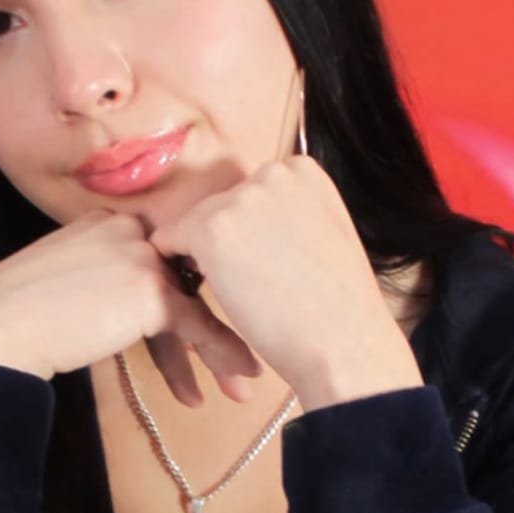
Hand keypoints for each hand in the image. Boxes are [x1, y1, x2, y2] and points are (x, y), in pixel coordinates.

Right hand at [0, 211, 262, 395]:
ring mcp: (142, 255)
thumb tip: (129, 308)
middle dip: (214, 321)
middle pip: (183, 280)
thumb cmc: (15, 315)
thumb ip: (101, 279)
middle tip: (240, 354)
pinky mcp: (149, 290)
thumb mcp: (60, 279)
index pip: (160, 258)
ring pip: (198, 302)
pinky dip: (220, 354)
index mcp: (106, 222)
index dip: (184, 297)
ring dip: (223, 348)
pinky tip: (230, 382)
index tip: (206, 326)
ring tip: (243, 383)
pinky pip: (198, 324)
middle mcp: (129, 229)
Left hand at [148, 156, 420, 408]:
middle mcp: (271, 173)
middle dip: (230, 242)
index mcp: (303, 169)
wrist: (344, 343)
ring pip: (196, 223)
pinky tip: (217, 292)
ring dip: (207, 257)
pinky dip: (180, 268)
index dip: (255, 231)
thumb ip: (290, 211)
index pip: (252, 192)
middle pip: (223, 204)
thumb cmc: (338, 303)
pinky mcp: (209, 229)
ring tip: (246, 291)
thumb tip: (251, 218)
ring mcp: (240, 199)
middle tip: (261, 282)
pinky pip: (169, 241)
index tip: (278, 260)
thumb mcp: (326, 231)